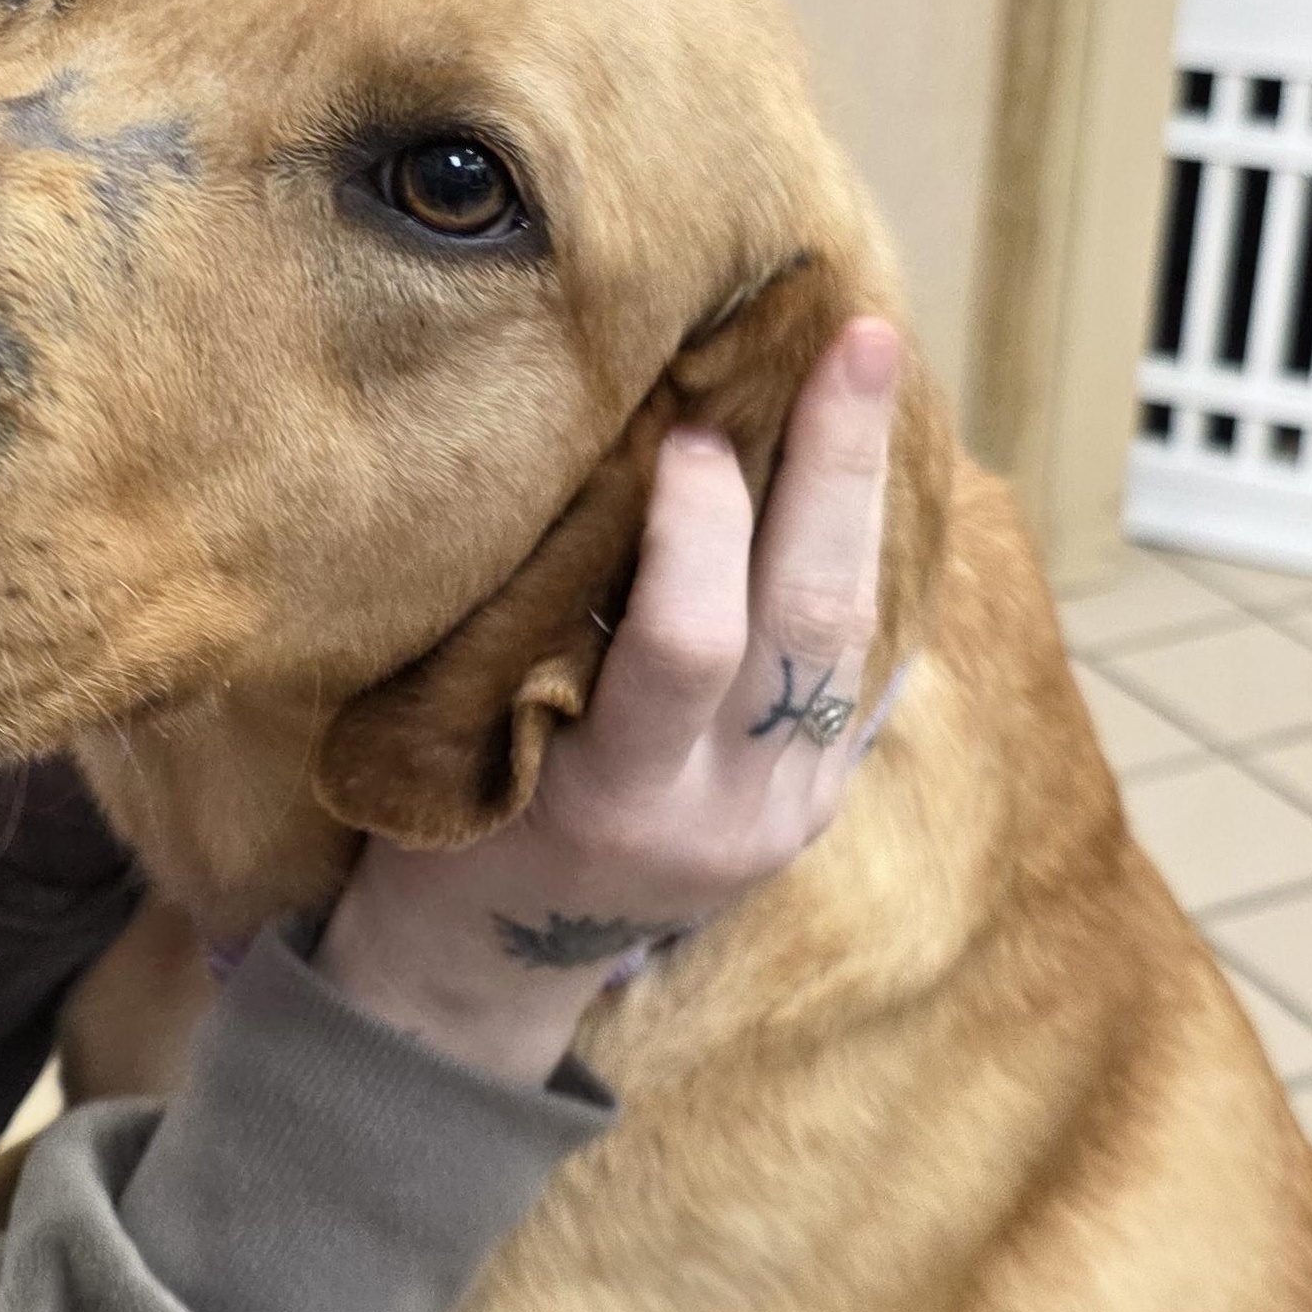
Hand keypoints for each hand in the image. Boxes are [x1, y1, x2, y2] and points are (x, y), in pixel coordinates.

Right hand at [316, 316, 900, 1084]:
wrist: (494, 967)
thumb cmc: (444, 827)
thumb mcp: (464, 736)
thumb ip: (547, 627)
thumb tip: (629, 457)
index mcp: (617, 801)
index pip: (685, 647)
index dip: (695, 531)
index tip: (682, 428)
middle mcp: (726, 814)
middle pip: (811, 623)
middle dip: (836, 471)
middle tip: (856, 343)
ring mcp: (787, 817)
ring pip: (854, 637)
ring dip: (862, 498)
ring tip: (867, 373)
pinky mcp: (816, 806)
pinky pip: (856, 666)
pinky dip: (853, 557)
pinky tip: (853, 466)